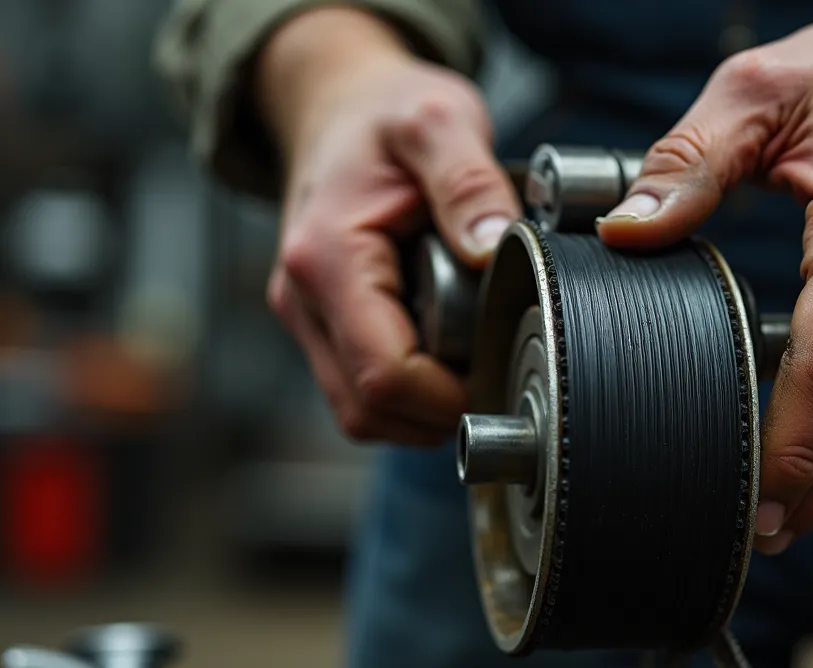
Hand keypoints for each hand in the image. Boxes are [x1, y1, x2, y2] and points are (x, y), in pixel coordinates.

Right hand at [258, 7, 520, 445]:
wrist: (338, 103)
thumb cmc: (388, 111)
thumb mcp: (439, 121)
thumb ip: (468, 181)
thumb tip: (491, 247)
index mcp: (328, 258)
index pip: (384, 376)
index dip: (450, 396)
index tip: (503, 369)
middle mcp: (302, 299)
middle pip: (370, 411)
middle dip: (442, 409)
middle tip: (500, 369)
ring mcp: (306, 318)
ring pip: (363, 412)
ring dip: (426, 408)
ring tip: (478, 357)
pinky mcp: (321, 325)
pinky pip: (361, 389)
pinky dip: (411, 392)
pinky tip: (452, 350)